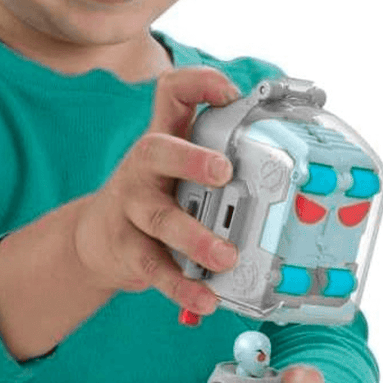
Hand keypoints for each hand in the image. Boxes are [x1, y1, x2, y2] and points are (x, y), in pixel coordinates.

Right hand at [72, 67, 241, 317]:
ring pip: (159, 217)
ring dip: (194, 236)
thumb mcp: (179, 169)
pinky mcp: (126, 248)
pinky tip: (206, 298)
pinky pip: (153, 267)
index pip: (171, 93)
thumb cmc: (155, 198)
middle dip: (190, 157)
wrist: (95, 240)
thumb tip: (287, 157)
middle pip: (156, 150)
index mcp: (164, 141)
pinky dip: (181, 287)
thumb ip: (221, 160)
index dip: (198, 84)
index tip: (231, 93)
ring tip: (225, 255)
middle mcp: (143, 168)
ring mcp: (131, 207)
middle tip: (224, 171)